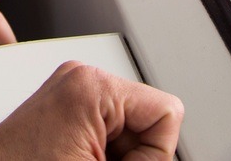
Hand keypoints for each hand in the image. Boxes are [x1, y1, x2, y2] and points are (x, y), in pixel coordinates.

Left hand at [0, 62, 183, 160]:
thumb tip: (161, 157)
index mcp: (93, 86)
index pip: (167, 111)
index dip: (155, 152)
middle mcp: (83, 78)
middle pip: (147, 119)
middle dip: (133, 154)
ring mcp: (71, 90)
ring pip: (129, 129)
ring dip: (116, 155)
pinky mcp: (63, 106)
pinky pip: (106, 128)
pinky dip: (100, 151)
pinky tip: (78, 159)